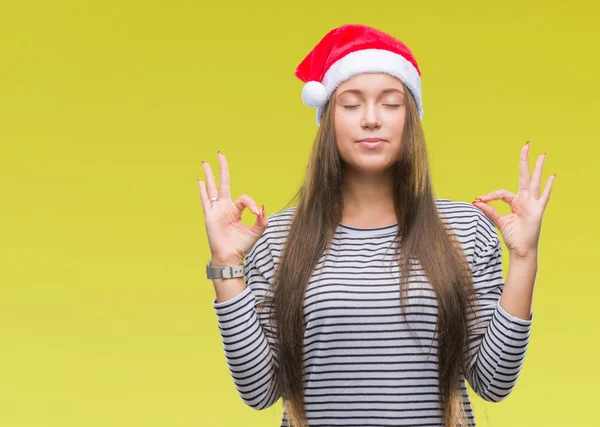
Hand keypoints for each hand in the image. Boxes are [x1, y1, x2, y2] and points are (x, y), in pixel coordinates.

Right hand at [198, 151, 267, 263]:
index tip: (257, 213)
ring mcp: (216, 210)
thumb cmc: (242, 246)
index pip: (244, 199)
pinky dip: (202, 190)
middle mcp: (225, 208)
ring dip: (209, 175)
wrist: (230, 257)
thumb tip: (263, 207)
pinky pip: (205, 200)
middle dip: (223, 168)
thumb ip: (262, 220)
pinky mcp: (210, 215)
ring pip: (212, 188)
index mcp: (236, 210)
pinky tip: (199, 180)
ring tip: (205, 162)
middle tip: (220, 153)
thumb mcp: (256, 231)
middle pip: (223, 183)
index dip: (252, 204)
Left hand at [472, 141, 554, 258]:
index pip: (501, 192)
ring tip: (542, 154)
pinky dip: (549, 187)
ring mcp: (533, 204)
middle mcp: (525, 200)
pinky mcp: (538, 210)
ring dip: (538, 168)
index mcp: (515, 202)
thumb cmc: (512, 236)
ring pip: (535, 182)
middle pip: (524, 176)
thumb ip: (488, 210)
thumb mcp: (498, 221)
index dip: (489, 196)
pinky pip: (544, 197)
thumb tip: (475, 201)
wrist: (521, 250)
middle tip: (526, 144)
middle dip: (524, 161)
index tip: (478, 200)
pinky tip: (553, 176)